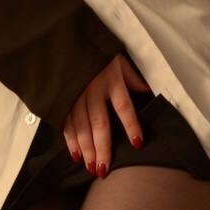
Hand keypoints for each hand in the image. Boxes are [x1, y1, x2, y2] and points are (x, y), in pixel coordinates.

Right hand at [62, 53, 151, 176]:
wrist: (63, 40)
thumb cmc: (96, 51)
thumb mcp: (118, 59)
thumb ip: (132, 77)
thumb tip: (147, 92)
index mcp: (111, 79)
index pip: (123, 106)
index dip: (131, 124)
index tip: (137, 143)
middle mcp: (93, 90)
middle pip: (100, 123)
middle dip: (102, 148)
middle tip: (104, 169)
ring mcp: (76, 95)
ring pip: (81, 126)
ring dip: (86, 149)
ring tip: (91, 167)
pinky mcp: (62, 98)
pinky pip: (66, 123)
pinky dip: (70, 140)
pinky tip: (75, 155)